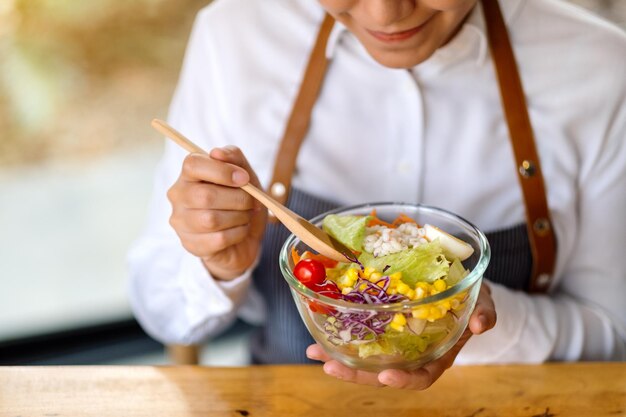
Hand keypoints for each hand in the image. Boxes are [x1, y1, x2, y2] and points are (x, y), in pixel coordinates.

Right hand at [167, 145, 266, 279]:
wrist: (244, 239)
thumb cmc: (241, 203)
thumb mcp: (246, 176)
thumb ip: (235, 158)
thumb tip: (217, 152)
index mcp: (189, 174)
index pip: (193, 164)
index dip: (222, 171)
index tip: (244, 178)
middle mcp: (178, 196)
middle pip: (206, 195)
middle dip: (238, 199)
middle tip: (251, 202)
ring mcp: (181, 222)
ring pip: (211, 220)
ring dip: (239, 217)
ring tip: (245, 216)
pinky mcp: (191, 244)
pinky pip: (218, 239)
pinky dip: (238, 234)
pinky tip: (240, 230)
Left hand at [306, 282, 495, 389]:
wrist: (458, 284)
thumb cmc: (472, 297)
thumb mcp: (483, 301)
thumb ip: (484, 311)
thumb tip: (480, 323)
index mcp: (438, 355)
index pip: (422, 376)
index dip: (405, 380)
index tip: (387, 376)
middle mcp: (413, 354)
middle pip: (383, 373)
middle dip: (356, 374)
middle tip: (330, 367)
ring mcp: (395, 343)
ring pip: (366, 359)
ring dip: (339, 358)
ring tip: (313, 352)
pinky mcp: (382, 327)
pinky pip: (360, 336)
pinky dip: (339, 335)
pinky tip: (317, 330)